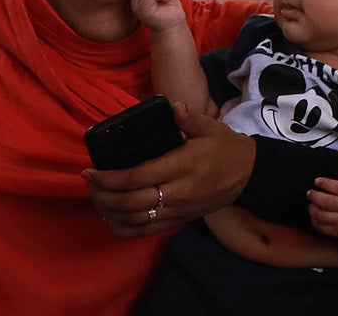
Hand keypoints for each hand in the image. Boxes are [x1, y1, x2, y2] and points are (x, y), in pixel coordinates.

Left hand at [87, 102, 254, 236]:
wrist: (249, 175)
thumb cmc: (226, 148)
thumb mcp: (211, 128)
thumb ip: (189, 118)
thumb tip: (172, 107)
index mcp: (183, 166)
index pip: (138, 177)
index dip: (110, 178)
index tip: (90, 172)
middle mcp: (178, 192)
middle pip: (131, 202)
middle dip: (103, 195)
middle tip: (89, 185)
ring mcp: (177, 210)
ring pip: (135, 220)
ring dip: (109, 212)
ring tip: (97, 199)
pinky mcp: (178, 220)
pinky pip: (145, 231)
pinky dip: (123, 228)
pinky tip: (111, 219)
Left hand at [308, 146, 337, 237]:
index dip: (326, 184)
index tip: (318, 180)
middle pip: (329, 202)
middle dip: (316, 197)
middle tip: (310, 193)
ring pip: (324, 215)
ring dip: (314, 209)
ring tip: (312, 203)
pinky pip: (323, 227)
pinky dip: (316, 220)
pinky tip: (315, 214)